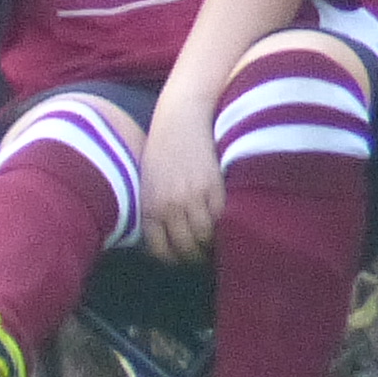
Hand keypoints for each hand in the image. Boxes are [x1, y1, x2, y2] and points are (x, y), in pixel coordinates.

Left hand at [137, 99, 221, 265]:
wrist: (181, 117)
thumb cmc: (163, 148)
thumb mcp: (149, 182)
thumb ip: (156, 209)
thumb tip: (170, 236)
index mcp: (149, 207)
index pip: (161, 250)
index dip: (175, 259)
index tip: (185, 258)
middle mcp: (169, 206)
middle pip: (186, 247)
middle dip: (198, 255)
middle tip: (207, 254)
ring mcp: (192, 197)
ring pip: (206, 236)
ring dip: (215, 242)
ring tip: (221, 240)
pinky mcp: (213, 185)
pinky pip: (222, 216)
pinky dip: (227, 223)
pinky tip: (228, 221)